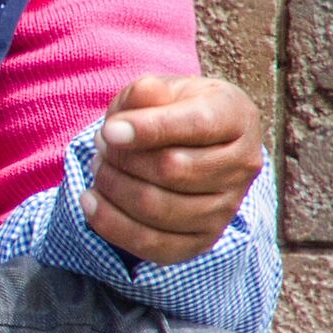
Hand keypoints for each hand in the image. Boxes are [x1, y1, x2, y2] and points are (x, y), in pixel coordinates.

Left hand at [82, 74, 263, 266]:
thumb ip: (145, 92)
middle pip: (173, 169)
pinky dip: (112, 224)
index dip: (148, 129)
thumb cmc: (173, 109)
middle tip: (100, 144)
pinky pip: (152, 244)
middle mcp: (242, 166)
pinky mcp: (203, 240)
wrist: (192, 145)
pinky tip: (91, 201)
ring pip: (158, 209)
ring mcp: (227, 208)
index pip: (196, 125)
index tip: (108, 130)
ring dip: (114, 188)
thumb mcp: (161, 88)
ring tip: (98, 168)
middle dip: (124, 158)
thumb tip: (130, 113)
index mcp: (237, 117)